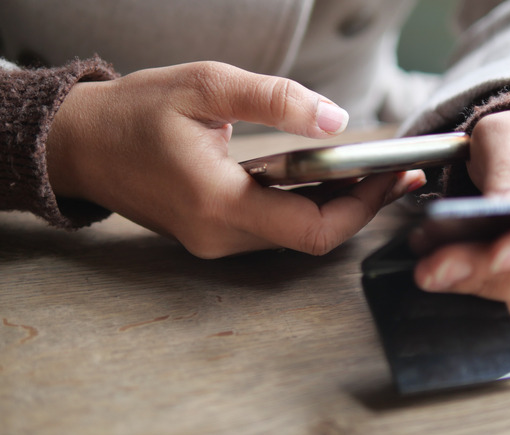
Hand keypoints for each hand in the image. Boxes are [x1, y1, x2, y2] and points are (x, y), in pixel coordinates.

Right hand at [46, 61, 424, 257]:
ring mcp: (216, 240)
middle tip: (396, 172)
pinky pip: (275, 226)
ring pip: (296, 233)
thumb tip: (336, 120)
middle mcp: (220, 235)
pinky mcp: (214, 232)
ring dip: (337, 205)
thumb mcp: (205, 86)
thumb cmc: (133, 112)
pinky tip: (327, 176)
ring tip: (371, 170)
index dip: (363, 205)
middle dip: (361, 206)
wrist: (81, 145)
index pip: (314, 228)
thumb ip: (276, 100)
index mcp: (219, 204)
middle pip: (313, 236)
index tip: (392, 175)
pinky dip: (307, 203)